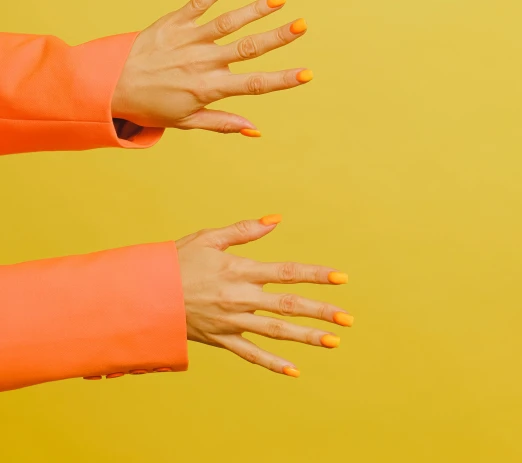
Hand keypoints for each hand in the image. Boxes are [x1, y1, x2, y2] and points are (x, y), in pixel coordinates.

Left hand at [111, 0, 312, 134]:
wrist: (110, 85)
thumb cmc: (150, 106)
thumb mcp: (186, 121)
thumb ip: (221, 123)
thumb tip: (255, 129)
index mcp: (208, 89)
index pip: (252, 85)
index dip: (281, 80)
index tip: (307, 74)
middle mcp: (201, 63)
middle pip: (246, 49)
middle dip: (277, 37)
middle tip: (302, 25)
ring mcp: (188, 40)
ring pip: (227, 23)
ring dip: (254, 10)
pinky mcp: (173, 23)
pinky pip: (198, 4)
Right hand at [176, 216, 352, 376]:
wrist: (145, 295)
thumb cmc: (177, 261)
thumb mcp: (208, 238)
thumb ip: (244, 230)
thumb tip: (275, 219)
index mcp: (240, 270)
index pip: (287, 272)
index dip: (316, 275)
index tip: (341, 278)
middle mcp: (240, 298)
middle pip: (288, 305)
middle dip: (320, 311)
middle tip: (348, 318)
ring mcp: (232, 322)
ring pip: (276, 332)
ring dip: (306, 337)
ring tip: (334, 341)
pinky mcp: (221, 340)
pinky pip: (251, 354)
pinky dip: (272, 364)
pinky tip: (294, 371)